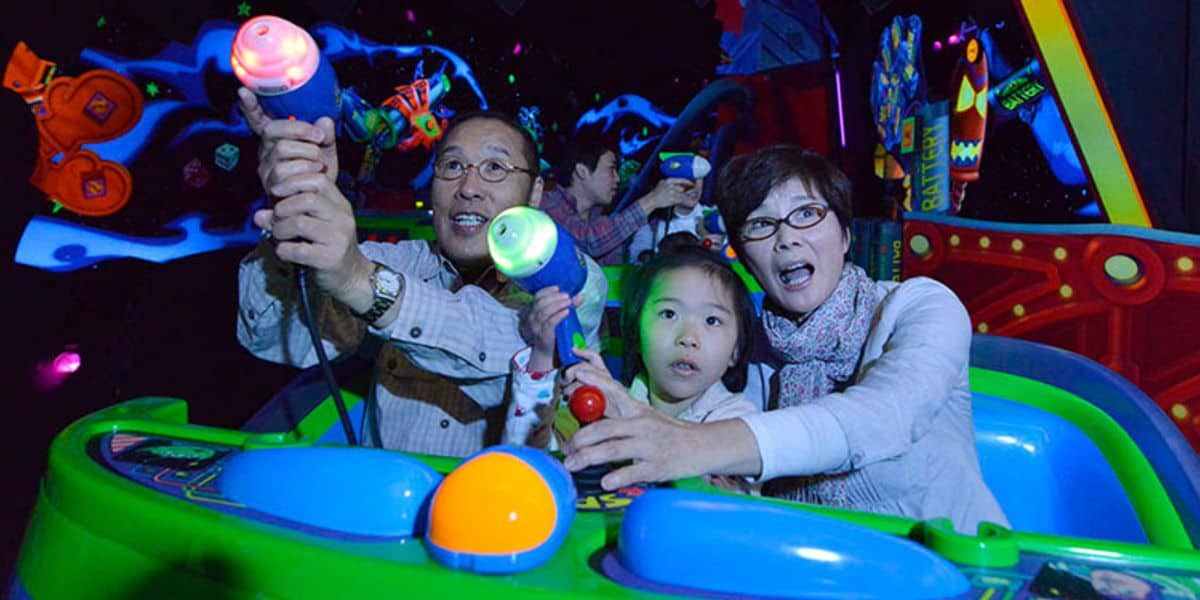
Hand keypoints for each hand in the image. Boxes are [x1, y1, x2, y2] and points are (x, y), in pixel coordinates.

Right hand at [238, 87, 338, 193]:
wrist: (319, 205)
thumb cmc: (318, 176)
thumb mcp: (326, 152)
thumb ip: (325, 135)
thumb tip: (325, 121)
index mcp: (276, 141)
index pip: (259, 121)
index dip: (250, 107)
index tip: (244, 91)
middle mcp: (266, 153)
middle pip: (273, 132)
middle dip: (300, 131)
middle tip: (319, 139)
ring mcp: (267, 170)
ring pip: (280, 152)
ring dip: (306, 155)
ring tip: (320, 164)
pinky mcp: (272, 187)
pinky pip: (283, 173)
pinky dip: (305, 171)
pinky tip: (317, 171)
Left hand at [253, 165, 372, 311]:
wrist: (352, 276)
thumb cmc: (329, 246)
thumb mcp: (313, 225)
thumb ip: (287, 215)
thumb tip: (258, 215)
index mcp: (340, 205)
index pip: (319, 180)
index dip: (293, 182)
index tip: (276, 191)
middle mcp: (342, 218)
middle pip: (307, 199)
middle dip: (283, 208)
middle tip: (277, 219)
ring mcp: (338, 239)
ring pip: (299, 223)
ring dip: (280, 229)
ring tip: (279, 236)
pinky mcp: (330, 259)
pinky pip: (297, 250)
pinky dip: (283, 250)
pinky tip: (285, 252)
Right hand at [522, 287, 584, 370]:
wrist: (547, 352)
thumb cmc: (553, 331)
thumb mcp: (559, 316)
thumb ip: (568, 306)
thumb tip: (580, 296)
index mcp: (535, 310)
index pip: (537, 297)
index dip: (547, 291)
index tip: (558, 288)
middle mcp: (533, 317)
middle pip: (541, 303)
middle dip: (554, 297)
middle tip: (567, 296)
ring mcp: (537, 326)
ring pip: (544, 312)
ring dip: (557, 305)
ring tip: (568, 302)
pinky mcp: (543, 335)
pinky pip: (550, 323)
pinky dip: (558, 316)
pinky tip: (566, 312)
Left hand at [561, 389, 703, 490]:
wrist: (703, 446)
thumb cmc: (670, 434)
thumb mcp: (647, 418)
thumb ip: (621, 419)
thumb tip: (589, 423)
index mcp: (638, 411)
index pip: (613, 392)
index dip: (594, 382)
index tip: (576, 374)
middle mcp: (642, 425)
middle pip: (605, 428)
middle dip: (581, 439)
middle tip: (566, 450)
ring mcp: (650, 446)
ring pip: (614, 449)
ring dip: (589, 457)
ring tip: (572, 465)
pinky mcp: (658, 467)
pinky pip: (634, 471)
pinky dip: (617, 477)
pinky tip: (605, 482)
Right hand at [637, 177, 691, 212]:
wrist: (651, 200)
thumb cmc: (656, 193)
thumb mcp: (662, 183)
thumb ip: (670, 182)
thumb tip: (679, 184)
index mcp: (669, 180)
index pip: (682, 180)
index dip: (688, 182)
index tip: (692, 184)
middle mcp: (671, 185)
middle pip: (684, 188)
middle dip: (689, 191)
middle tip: (693, 193)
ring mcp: (672, 192)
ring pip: (684, 194)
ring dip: (688, 197)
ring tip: (692, 199)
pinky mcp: (673, 199)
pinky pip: (682, 200)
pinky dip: (686, 202)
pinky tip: (689, 203)